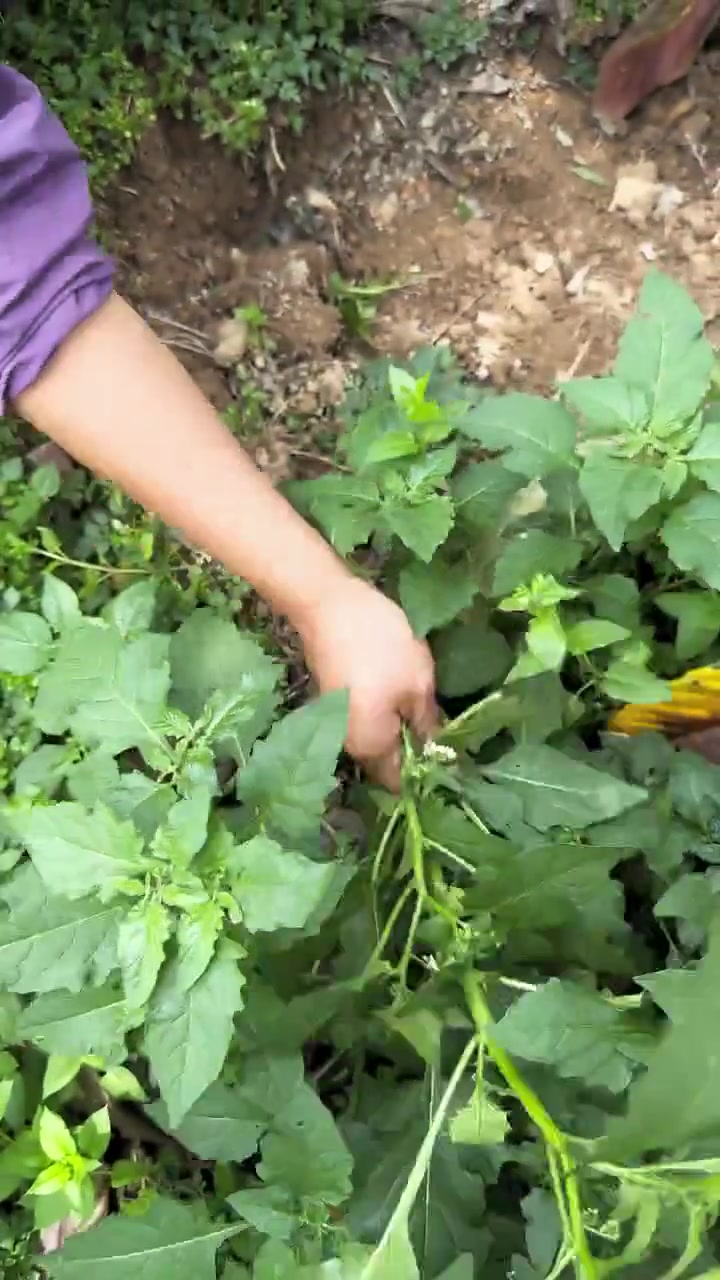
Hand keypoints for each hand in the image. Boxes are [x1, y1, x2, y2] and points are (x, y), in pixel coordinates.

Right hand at [296, 577, 437, 789]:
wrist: (328, 605)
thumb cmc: (379, 647)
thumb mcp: (418, 684)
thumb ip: (429, 724)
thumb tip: (437, 751)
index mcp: (370, 748)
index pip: (401, 781)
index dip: (427, 772)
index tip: (452, 755)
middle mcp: (348, 744)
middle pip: (387, 760)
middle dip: (414, 747)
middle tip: (444, 723)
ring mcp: (337, 723)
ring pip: (377, 737)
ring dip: (400, 726)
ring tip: (425, 703)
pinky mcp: (334, 702)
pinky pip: (366, 719)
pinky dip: (385, 712)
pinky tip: (402, 690)